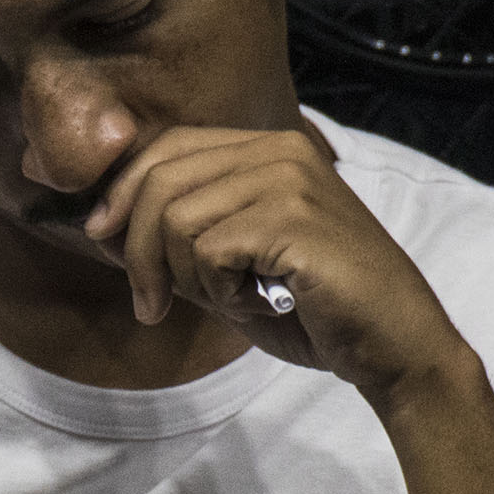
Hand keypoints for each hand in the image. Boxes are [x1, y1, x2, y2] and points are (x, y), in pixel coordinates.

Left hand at [83, 124, 470, 409]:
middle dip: (136, 249)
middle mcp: (279, 151)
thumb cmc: (318, 312)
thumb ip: (185, 239)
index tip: (99, 239)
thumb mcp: (237, 265)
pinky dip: (220, 292)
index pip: (168, 146)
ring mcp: (288, 180)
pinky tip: (259, 304)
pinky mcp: (292, 218)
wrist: (394, 347)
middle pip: (160, 178)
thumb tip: (104, 227)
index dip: (122, 191)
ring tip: (232, 302)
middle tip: (150, 306)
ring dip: (186, 279)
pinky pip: (208, 250)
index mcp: (269, 150)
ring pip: (176, 218)